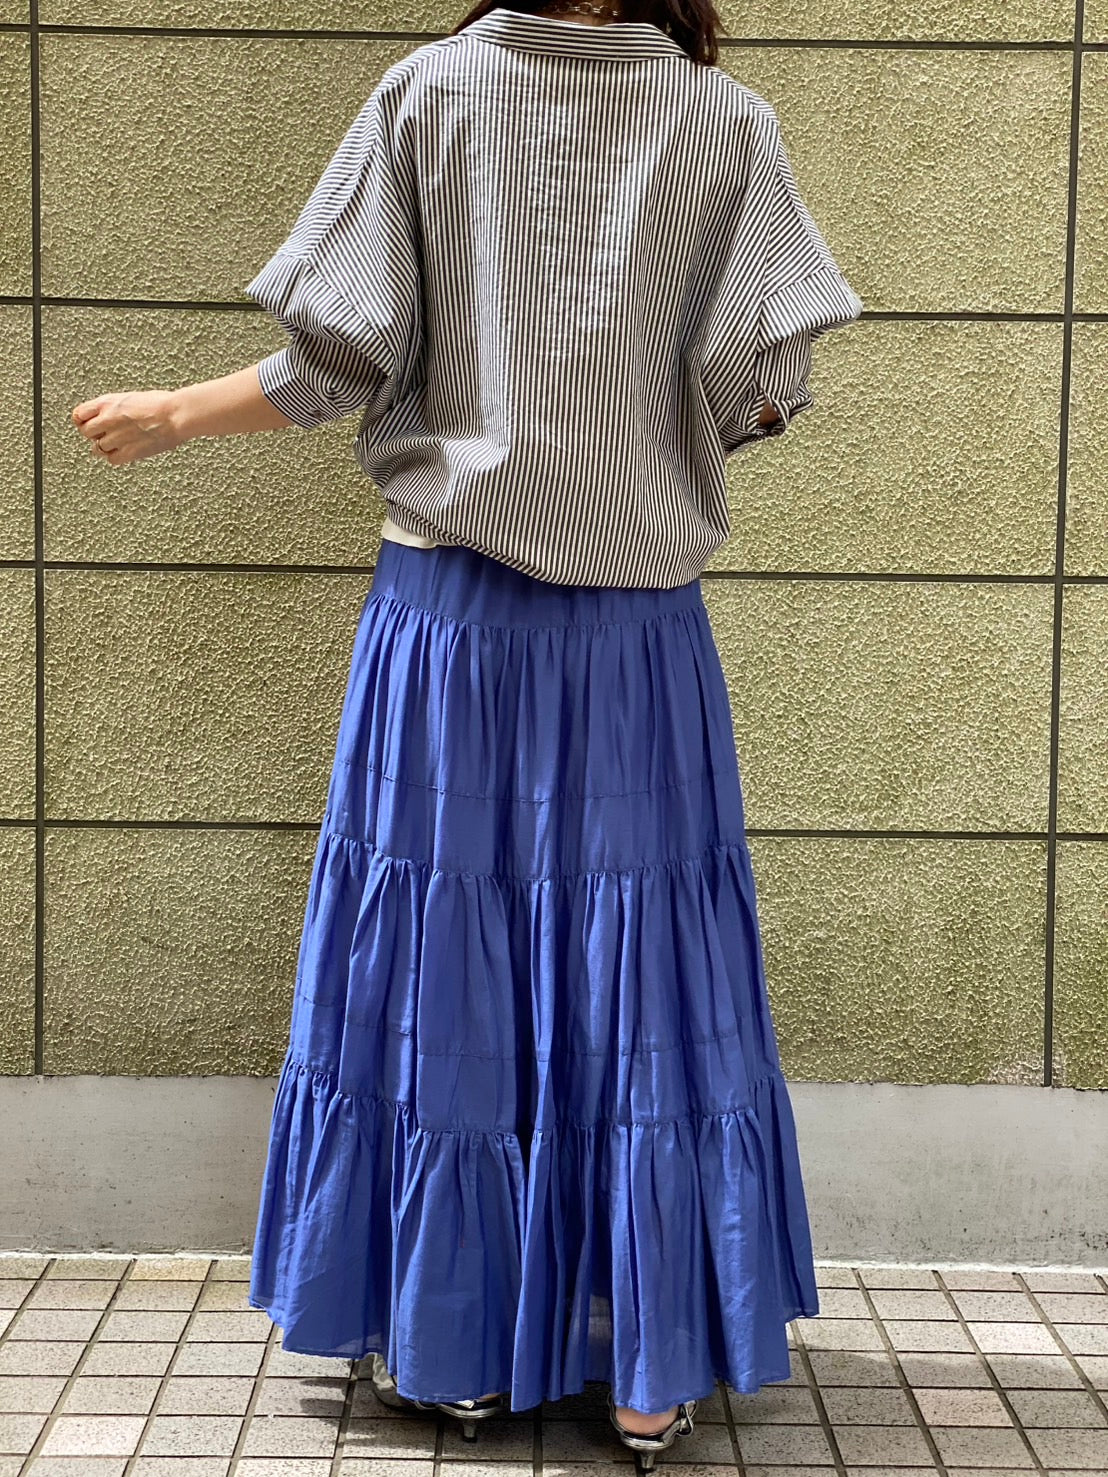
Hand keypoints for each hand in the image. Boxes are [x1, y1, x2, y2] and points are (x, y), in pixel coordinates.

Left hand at [71, 389, 185, 466]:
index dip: (82, 421)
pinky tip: (123, 453)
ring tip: (116, 444)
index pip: (79, 414)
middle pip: (86, 433)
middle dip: (94, 434)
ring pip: (97, 448)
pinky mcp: (128, 452)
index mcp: (107, 403)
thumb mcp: (131, 398)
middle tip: (103, 435)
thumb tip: (112, 415)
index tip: (87, 424)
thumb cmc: (161, 404)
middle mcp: (108, 420)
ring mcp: (117, 438)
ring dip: (105, 447)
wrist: (175, 415)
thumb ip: (116, 408)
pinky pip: (112, 460)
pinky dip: (115, 457)